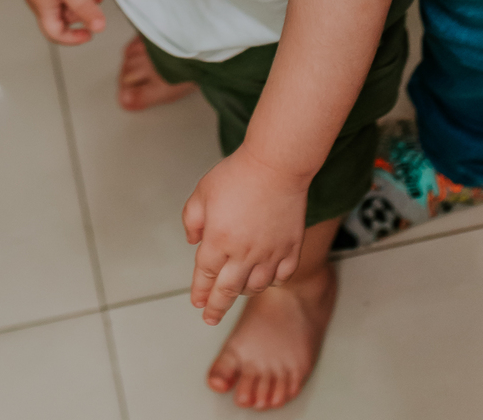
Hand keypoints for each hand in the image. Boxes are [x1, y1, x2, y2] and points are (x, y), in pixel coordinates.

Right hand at [19, 0, 105, 44]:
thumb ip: (87, 9)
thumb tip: (99, 28)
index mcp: (42, 7)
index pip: (55, 33)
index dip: (72, 38)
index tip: (89, 34)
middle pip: (61, 16)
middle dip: (81, 14)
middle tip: (97, 6)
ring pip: (65, 1)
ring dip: (82, 0)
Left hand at [182, 143, 306, 325]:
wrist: (276, 165)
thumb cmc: (238, 174)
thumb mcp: (202, 192)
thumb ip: (192, 220)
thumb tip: (193, 241)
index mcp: (218, 241)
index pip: (204, 275)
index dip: (200, 292)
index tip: (197, 303)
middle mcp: (243, 254)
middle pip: (227, 290)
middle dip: (216, 307)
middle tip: (210, 318)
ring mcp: (269, 253)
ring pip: (255, 287)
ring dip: (243, 293)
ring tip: (236, 292)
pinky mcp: (291, 248)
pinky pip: (282, 276)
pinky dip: (273, 282)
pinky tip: (266, 278)